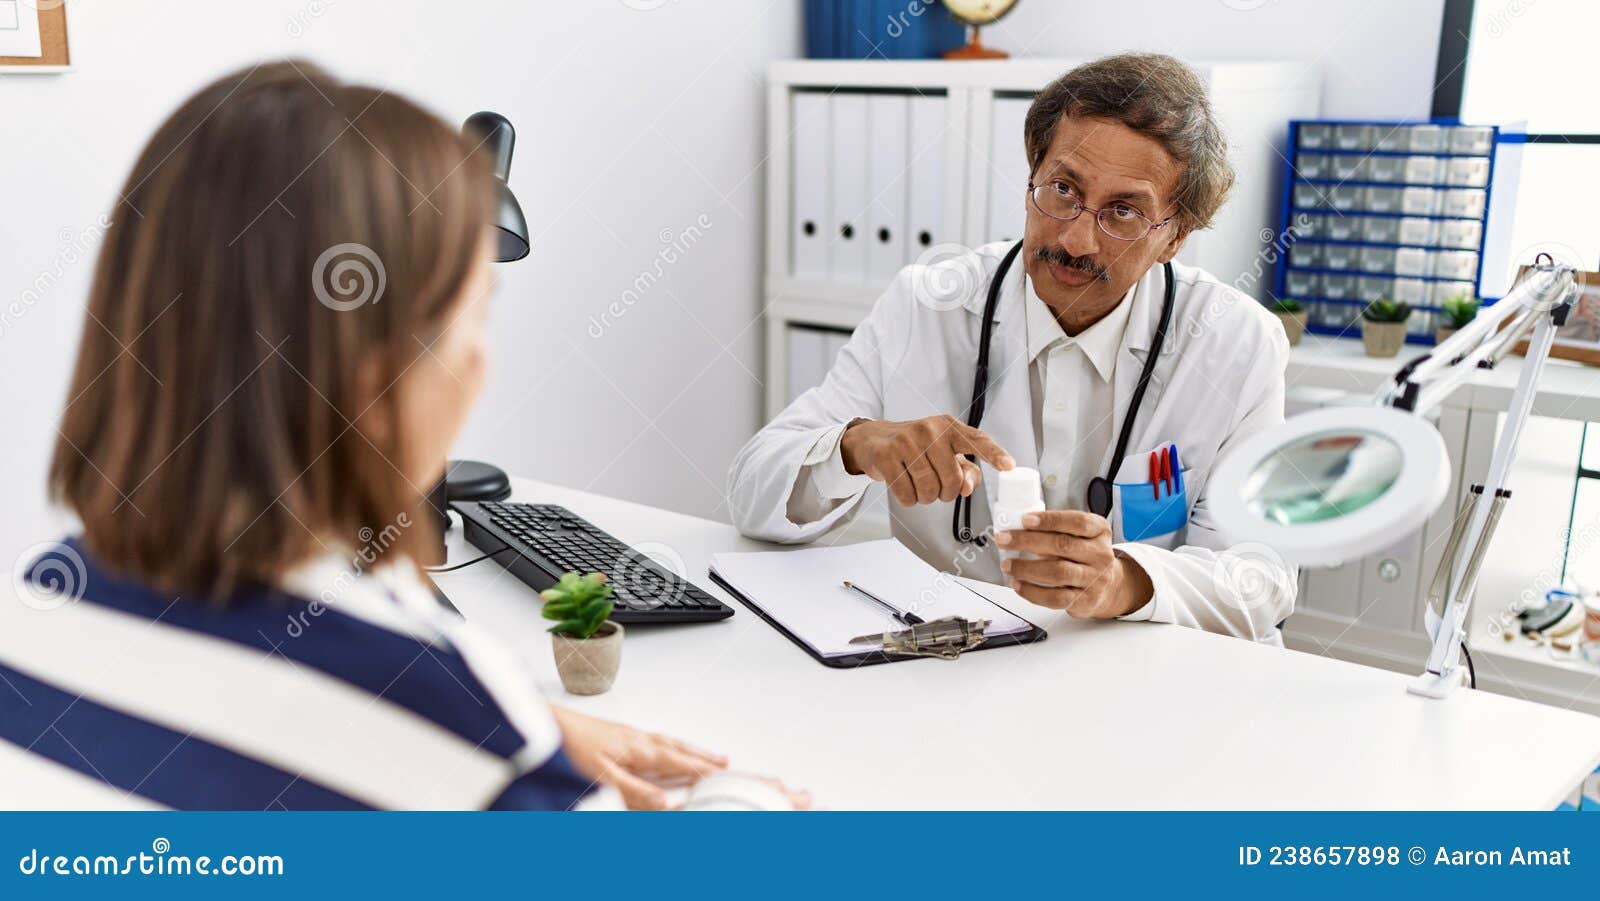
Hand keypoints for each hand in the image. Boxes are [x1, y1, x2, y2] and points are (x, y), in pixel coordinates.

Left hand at [551, 706, 726, 809]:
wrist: (551, 724)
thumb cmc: (573, 748)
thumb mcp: (605, 778)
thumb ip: (637, 792)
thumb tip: (668, 804)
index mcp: (641, 749)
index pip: (680, 762)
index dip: (701, 771)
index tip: (723, 777)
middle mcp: (640, 739)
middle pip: (679, 749)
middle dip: (703, 757)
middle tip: (725, 763)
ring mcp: (631, 736)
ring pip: (669, 743)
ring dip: (690, 750)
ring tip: (706, 756)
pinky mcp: (621, 735)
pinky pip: (657, 741)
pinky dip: (672, 746)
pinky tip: (668, 750)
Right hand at [839, 415, 1014, 505]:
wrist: (875, 439)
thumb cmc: (917, 448)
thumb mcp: (944, 452)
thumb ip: (965, 470)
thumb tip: (968, 488)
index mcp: (949, 427)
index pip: (977, 440)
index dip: (994, 454)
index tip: (1009, 466)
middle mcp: (930, 430)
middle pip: (952, 481)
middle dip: (946, 493)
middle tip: (936, 486)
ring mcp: (907, 442)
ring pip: (929, 491)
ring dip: (926, 498)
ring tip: (919, 485)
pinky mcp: (887, 456)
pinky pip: (907, 495)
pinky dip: (909, 500)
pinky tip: (904, 486)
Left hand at [995, 510, 1153, 617]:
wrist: (1108, 586)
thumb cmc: (1084, 556)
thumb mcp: (1079, 535)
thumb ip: (1054, 530)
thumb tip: (1017, 528)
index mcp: (1099, 531)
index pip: (1077, 522)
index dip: (1049, 520)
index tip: (1024, 519)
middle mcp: (1100, 555)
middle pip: (1062, 545)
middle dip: (1027, 541)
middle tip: (1004, 539)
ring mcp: (1094, 579)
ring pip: (1058, 572)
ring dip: (1026, 568)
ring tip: (1007, 564)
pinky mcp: (1085, 601)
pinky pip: (1056, 598)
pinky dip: (1032, 592)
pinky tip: (1018, 584)